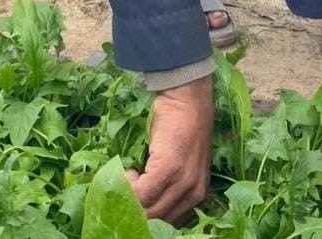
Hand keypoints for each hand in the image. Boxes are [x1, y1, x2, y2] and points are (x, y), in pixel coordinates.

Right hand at [126, 75, 213, 223]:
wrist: (188, 98)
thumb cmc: (182, 126)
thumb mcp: (184, 163)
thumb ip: (171, 186)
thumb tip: (144, 203)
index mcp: (197, 194)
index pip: (169, 223)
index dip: (148, 218)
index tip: (134, 206)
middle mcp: (194, 193)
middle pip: (158, 221)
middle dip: (137, 212)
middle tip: (124, 196)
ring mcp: (183, 182)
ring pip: (148, 211)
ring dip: (132, 198)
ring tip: (130, 178)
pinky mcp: (169, 168)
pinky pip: (142, 193)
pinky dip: (129, 185)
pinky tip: (130, 170)